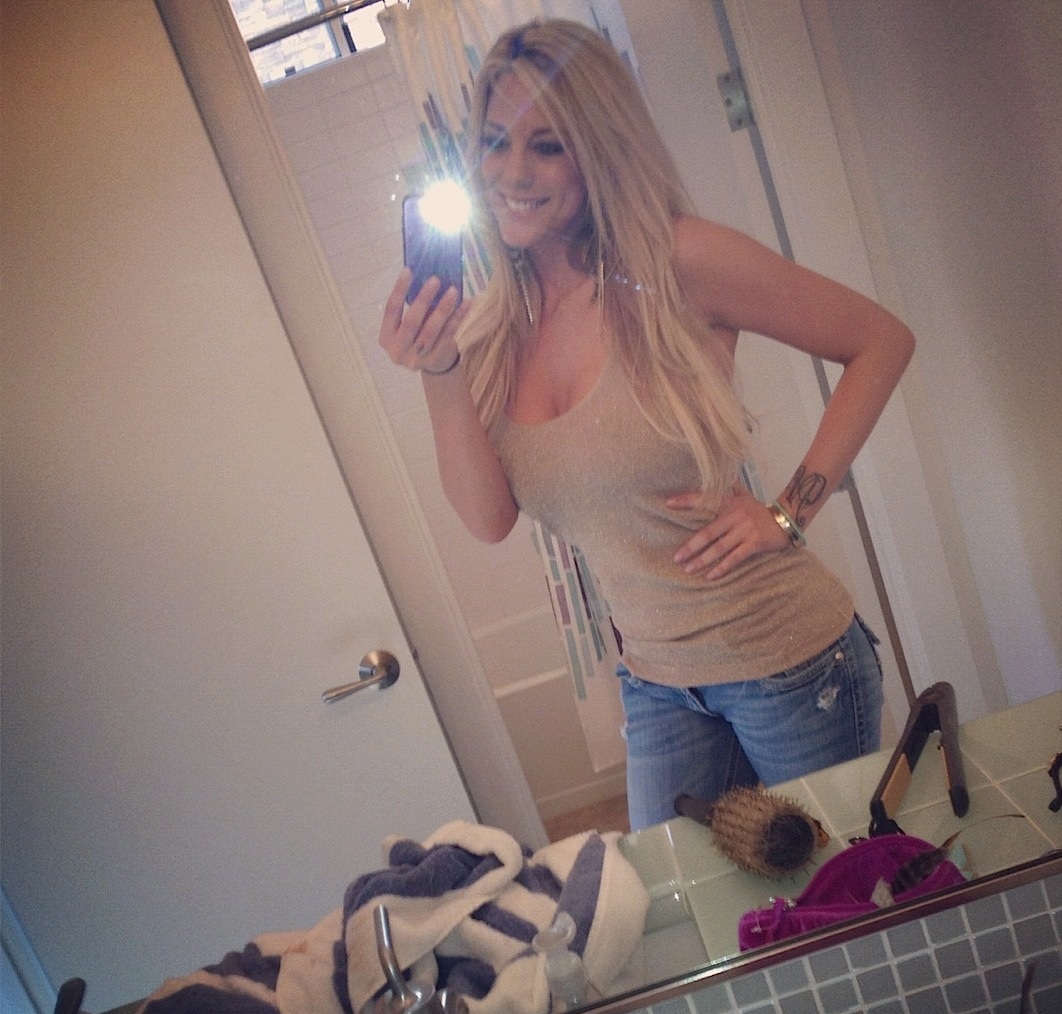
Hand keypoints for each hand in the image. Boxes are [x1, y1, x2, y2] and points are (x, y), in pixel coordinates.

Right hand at [379, 268, 469, 374]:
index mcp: (386, 338)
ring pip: (431, 330)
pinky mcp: (435, 359)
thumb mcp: (407, 326)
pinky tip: (466, 304)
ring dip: (443, 308)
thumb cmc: (417, 337)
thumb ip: (412, 308)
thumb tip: (426, 276)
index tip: (408, 270)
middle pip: (411, 322)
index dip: (399, 290)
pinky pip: (448, 335)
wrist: (431, 365)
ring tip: (453, 291)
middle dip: (423, 299)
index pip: (392, 310)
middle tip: (435, 280)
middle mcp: (398, 350)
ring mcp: (417, 358)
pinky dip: (457, 318)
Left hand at [670, 485, 789, 579]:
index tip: (668, 503)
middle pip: (708, 533)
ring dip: (702, 560)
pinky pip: (735, 558)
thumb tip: (710, 476)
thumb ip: (726, 490)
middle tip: (676, 557)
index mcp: (730, 502)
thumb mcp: (743, 495)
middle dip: (691, 547)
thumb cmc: (758, 510)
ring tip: (688, 569)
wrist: (787, 518)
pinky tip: (710, 576)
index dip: (686, 500)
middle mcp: (736, 516)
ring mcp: (746, 530)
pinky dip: (722, 568)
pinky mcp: (755, 543)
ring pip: (719, 548)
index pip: (704, 499)